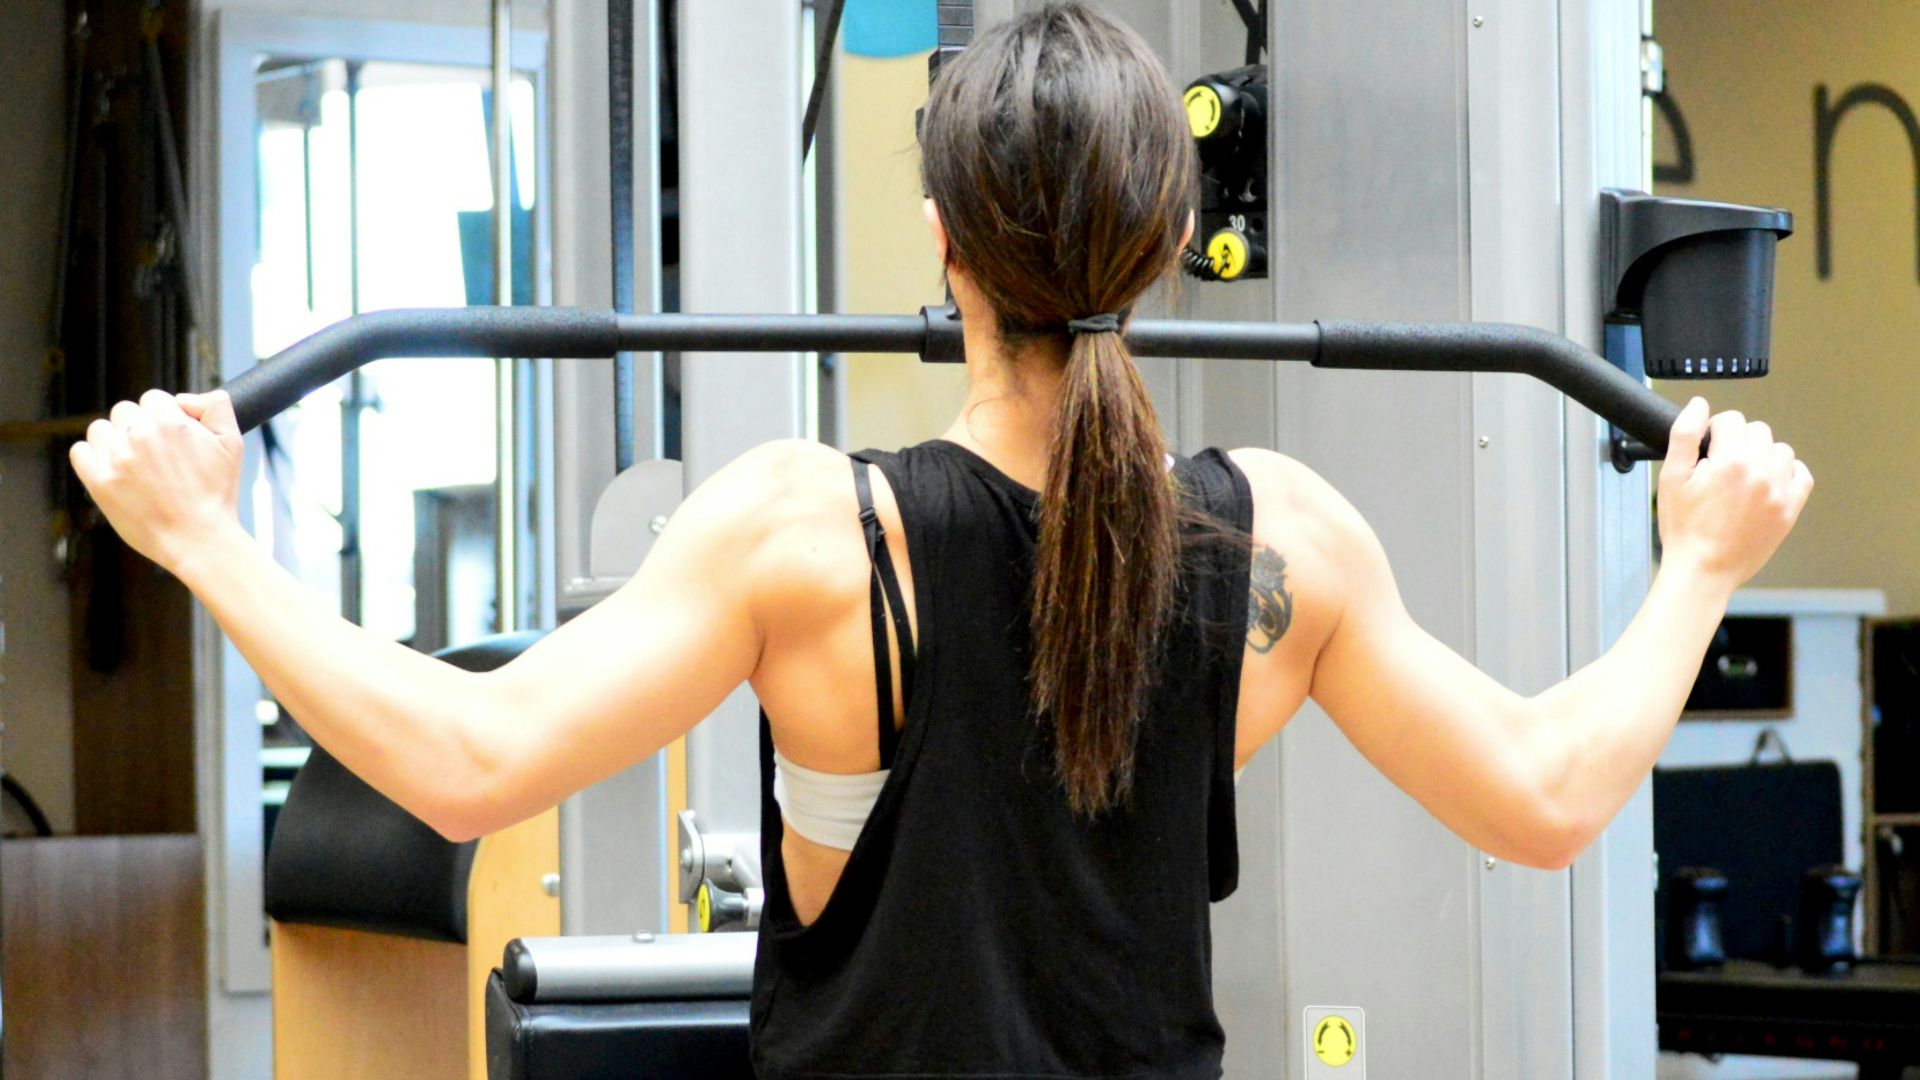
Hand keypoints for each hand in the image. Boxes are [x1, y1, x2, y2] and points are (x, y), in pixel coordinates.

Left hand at [69, 389, 245, 572]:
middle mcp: (140, 436)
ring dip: (114, 441)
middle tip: (156, 457)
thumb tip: (183, 398)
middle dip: (139, 428)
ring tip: (134, 465)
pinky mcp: (98, 481)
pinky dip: (92, 458)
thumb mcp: (233, 443)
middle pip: (126, 411)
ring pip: (101, 429)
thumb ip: (216, 406)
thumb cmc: (217, 494)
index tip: (171, 440)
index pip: (154, 398)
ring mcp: (116, 458)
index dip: (165, 417)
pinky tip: (113, 471)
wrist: (199, 539)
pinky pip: (80, 451)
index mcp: (171, 422)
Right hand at [1657, 397, 1812, 588]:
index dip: (1714, 430)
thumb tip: (1699, 406)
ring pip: (1780, 450)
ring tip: (1742, 476)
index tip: (1707, 449)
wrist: (1703, 569)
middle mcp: (1761, 473)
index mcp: (1730, 462)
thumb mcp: (1670, 478)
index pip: (1732, 419)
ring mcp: (1780, 491)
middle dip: (1738, 441)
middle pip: (1758, 431)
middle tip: (1720, 467)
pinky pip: (1801, 474)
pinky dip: (1787, 473)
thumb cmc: (1684, 529)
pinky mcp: (1790, 508)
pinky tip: (1767, 483)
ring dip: (1762, 455)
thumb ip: (1684, 435)